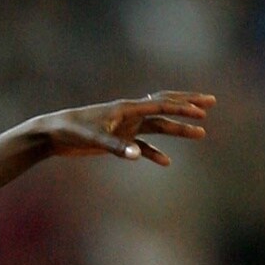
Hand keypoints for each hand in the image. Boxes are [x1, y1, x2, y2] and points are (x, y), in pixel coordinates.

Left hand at [36, 91, 213, 166]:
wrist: (52, 134)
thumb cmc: (70, 130)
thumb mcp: (92, 138)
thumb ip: (116, 147)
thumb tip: (137, 155)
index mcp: (126, 108)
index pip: (160, 105)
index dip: (182, 107)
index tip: (202, 109)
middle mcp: (129, 115)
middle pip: (165, 108)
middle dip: (188, 105)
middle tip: (212, 103)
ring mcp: (125, 127)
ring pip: (158, 127)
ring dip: (178, 130)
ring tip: (201, 133)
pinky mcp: (117, 140)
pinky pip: (141, 146)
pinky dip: (153, 152)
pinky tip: (165, 162)